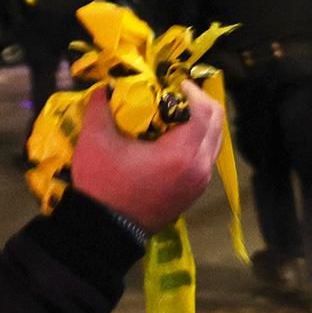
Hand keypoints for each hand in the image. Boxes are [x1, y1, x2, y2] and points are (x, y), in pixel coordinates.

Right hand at [68, 81, 224, 232]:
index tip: (174, 81)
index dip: (192, 90)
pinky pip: (206, 156)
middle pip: (216, 123)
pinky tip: (173, 135)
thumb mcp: (96, 140)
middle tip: (178, 91)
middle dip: (200, 102)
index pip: (203, 111)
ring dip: (201, 121)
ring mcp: (200, 182)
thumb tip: (105, 85)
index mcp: (181, 153)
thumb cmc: (102, 185)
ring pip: (214, 140)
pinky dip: (197, 139)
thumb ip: (101, 106)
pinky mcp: (195, 192)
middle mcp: (200, 167)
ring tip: (175, 111)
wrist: (105, 231)